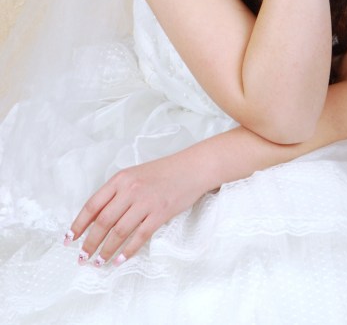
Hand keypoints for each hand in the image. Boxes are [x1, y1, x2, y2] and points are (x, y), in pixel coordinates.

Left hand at [65, 151, 204, 266]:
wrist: (191, 168)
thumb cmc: (163, 172)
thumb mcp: (135, 176)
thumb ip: (117, 193)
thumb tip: (96, 219)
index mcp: (121, 178)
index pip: (92, 205)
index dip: (78, 225)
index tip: (69, 240)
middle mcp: (131, 189)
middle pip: (103, 222)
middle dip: (89, 243)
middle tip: (82, 258)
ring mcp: (146, 202)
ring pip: (119, 232)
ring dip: (106, 251)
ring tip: (98, 263)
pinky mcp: (160, 213)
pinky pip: (140, 236)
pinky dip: (128, 251)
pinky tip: (120, 260)